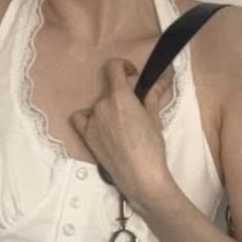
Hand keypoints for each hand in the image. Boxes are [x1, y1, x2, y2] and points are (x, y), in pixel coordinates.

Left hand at [70, 57, 171, 206]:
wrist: (140, 176)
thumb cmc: (151, 148)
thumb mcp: (154, 118)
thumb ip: (153, 95)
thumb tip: (161, 80)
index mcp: (119, 96)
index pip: (113, 67)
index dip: (123, 65)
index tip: (131, 74)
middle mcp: (101, 105)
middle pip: (108, 90)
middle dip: (121, 94)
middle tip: (134, 109)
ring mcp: (91, 121)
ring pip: (98, 105)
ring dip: (108, 108)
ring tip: (122, 125)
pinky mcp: (86, 136)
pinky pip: (80, 119)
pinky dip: (87, 117)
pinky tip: (99, 125)